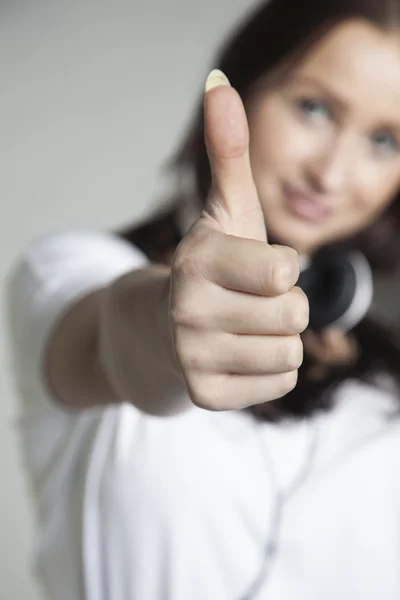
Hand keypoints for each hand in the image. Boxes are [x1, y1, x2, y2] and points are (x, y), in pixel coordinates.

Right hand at [169, 70, 308, 410]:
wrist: (160, 328)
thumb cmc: (209, 266)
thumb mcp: (224, 210)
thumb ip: (229, 152)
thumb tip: (219, 82)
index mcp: (197, 261)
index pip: (287, 271)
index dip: (283, 268)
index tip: (255, 268)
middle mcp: (187, 312)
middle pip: (293, 316)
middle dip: (284, 308)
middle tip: (249, 303)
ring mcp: (191, 358)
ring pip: (289, 354)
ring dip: (277, 340)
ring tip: (242, 329)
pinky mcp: (204, 395)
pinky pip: (279, 385)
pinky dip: (269, 372)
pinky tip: (238, 356)